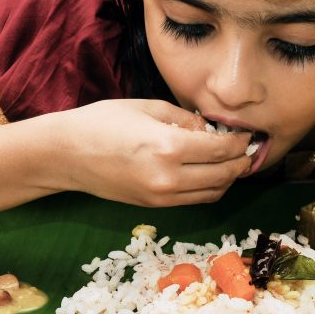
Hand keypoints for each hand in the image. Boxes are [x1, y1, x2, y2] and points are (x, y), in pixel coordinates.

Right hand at [51, 99, 251, 206]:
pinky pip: (194, 200)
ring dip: (229, 179)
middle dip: (241, 162)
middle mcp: (169, 177)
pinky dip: (210, 188)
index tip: (247, 134)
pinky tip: (210, 173)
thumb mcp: (148, 108)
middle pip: (223, 175)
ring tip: (232, 162)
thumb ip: (185, 119)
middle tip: (248, 149)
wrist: (66, 155)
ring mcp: (161, 196)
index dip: (240, 143)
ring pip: (213, 193)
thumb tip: (212, 130)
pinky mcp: (154, 205)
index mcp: (168, 147)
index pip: (221, 150)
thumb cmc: (102, 122)